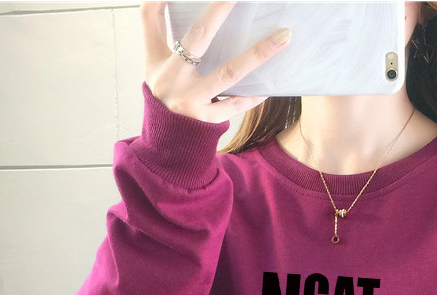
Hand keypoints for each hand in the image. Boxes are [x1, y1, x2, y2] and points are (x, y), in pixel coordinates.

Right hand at [141, 1, 290, 122]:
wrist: (166, 140)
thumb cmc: (164, 89)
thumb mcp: (153, 59)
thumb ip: (155, 25)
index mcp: (160, 58)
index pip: (157, 17)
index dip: (174, 1)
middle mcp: (174, 78)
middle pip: (198, 38)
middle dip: (218, 11)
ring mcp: (192, 100)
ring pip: (229, 73)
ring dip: (257, 54)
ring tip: (283, 37)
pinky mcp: (208, 120)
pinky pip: (236, 104)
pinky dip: (252, 95)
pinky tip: (269, 85)